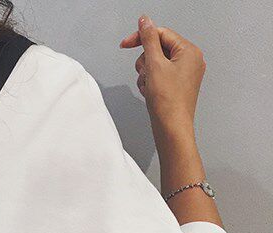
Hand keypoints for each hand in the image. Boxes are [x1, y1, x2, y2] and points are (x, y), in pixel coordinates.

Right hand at [120, 16, 205, 136]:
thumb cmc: (168, 101)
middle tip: (145, 74)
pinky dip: (150, 83)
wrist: (172, 128)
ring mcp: (185, 74)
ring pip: (156, 64)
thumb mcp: (154, 64)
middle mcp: (190, 61)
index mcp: (189, 51)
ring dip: (146, 74)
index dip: (141, 38)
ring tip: (149, 86)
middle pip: (158, 49)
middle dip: (145, 62)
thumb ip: (148, 39)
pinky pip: (159, 76)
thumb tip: (145, 21)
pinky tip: (150, 93)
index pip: (161, 34)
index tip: (125, 44)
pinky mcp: (177, 86)